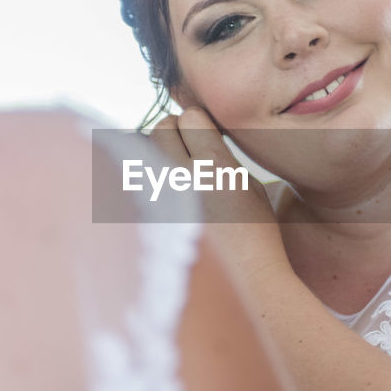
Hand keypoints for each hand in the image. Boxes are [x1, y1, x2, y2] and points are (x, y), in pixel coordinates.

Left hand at [150, 108, 287, 278]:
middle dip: (173, 131)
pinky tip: (162, 192)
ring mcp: (161, 198)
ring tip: (173, 170)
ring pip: (141, 151)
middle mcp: (183, 178)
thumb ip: (218, 153)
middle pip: (160, 127)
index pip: (189, 116)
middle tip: (186, 147)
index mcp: (214, 166)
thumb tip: (192, 132)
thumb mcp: (248, 182)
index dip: (197, 121)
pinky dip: (146, 178)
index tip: (204, 133)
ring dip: (154, 152)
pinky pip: (136, 181)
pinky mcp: (148, 216)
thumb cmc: (255, 229)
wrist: (246, 275)